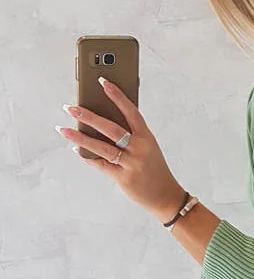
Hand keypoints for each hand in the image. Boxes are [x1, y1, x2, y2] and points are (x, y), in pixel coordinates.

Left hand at [56, 78, 185, 223]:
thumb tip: (100, 122)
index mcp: (147, 137)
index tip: (103, 82)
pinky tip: (76, 150)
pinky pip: (101, 165)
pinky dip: (87, 157)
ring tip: (64, 129)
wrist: (165, 196)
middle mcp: (140, 149)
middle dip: (89, 116)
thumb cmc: (154, 169)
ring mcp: (131, 164)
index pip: (131, 112)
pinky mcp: (123, 178)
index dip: (117, 96)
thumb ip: (130, 135)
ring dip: (80, 138)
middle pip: (111, 128)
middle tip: (71, 107)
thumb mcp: (148, 148)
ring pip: (102, 147)